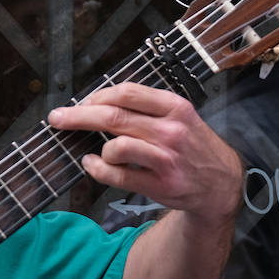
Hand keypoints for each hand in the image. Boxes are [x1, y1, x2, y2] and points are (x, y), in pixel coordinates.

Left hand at [47, 83, 240, 222]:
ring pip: (115, 146)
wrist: (221, 184)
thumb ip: (146, 106)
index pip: (127, 93)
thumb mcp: (180, 116)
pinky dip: (97, 169)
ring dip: (98, 148)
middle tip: (57, 118)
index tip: (80, 102)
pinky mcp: (160, 185)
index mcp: (175, 107)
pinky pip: (116, 175)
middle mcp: (171, 131)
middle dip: (77, 116)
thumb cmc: (192, 145)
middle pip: (113, 117)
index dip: (97, 96)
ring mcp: (166, 160)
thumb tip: (97, 101)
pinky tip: (93, 164)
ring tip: (97, 151)